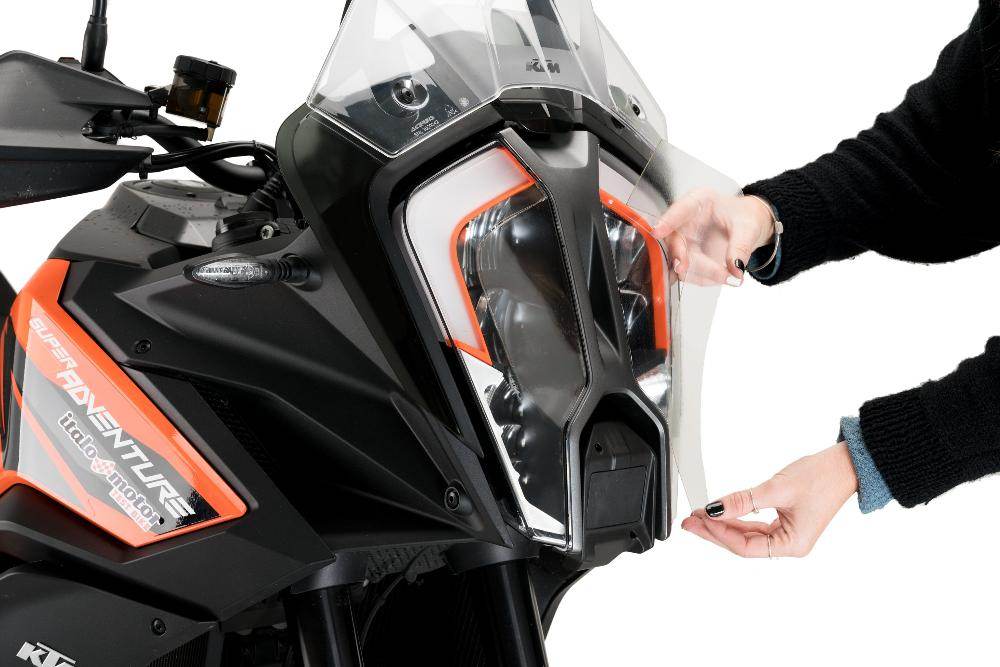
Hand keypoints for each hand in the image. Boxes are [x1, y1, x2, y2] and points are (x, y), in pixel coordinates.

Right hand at [652, 189, 774, 285]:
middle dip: (682, 257)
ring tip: (727, 276)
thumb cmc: (744, 217)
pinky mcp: (687, 258)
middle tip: (688, 268)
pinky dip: (705, 279)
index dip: (668, 221)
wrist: (747, 227)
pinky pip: (689, 273)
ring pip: (680, 261)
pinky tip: (721, 276)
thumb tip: (735, 268)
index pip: (680, 209)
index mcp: (700, 202)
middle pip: (675, 240)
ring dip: (700, 273)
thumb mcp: (749, 227)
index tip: (658, 231)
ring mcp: (684, 241)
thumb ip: (741, 246)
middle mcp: (686, 222)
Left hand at [681, 443, 858, 557]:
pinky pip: (754, 525)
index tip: (700, 519)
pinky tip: (719, 513)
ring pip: (746, 534)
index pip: (745, 546)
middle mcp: (789, 544)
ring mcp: (786, 534)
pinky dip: (736, 518)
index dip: (719, 533)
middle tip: (689, 521)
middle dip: (715, 531)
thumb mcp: (776, 488)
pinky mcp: (784, 521)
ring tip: (699, 516)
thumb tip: (715, 509)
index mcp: (792, 545)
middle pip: (742, 543)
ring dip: (723, 525)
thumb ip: (742, 501)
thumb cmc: (821, 478)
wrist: (844, 465)